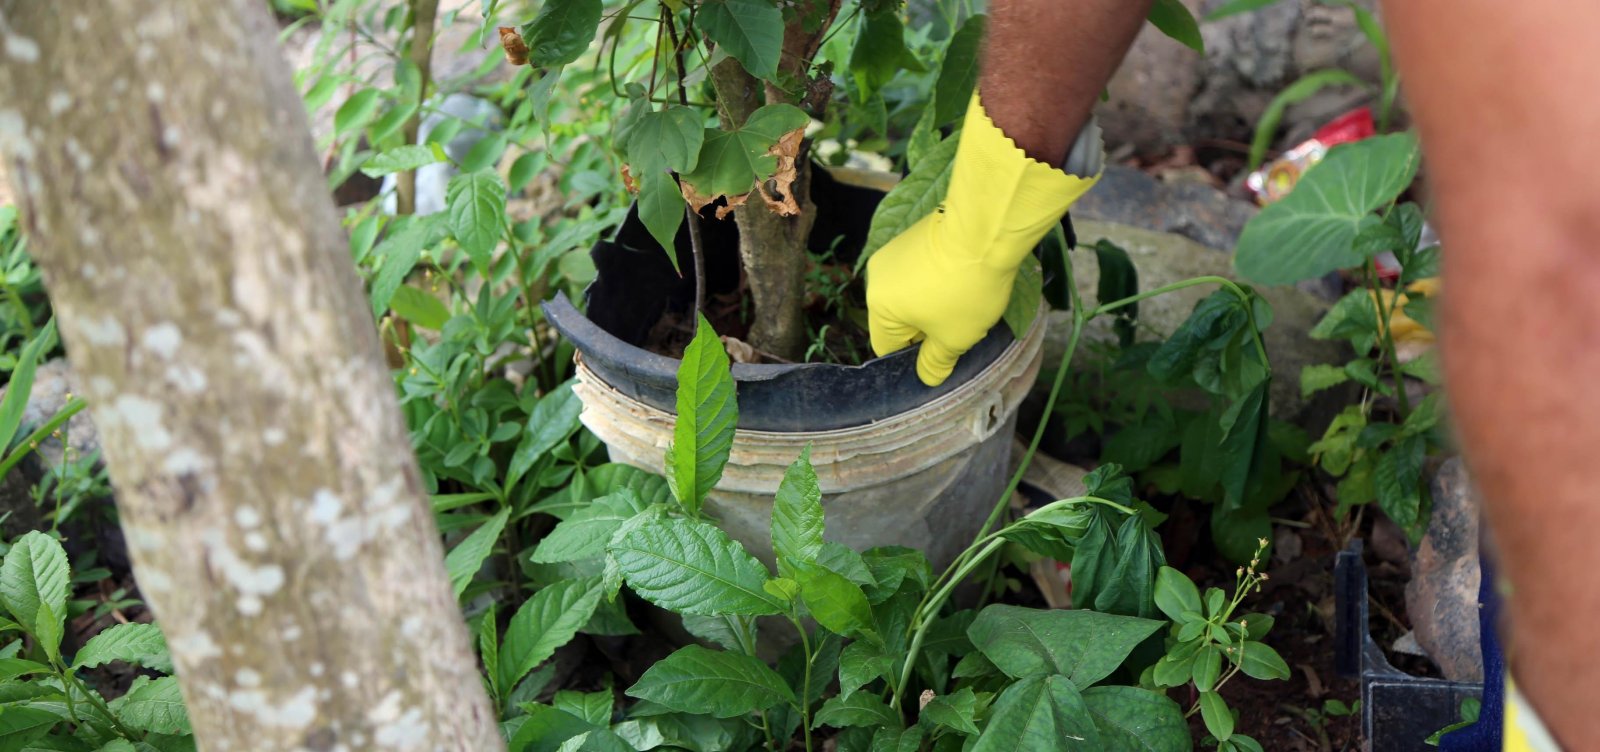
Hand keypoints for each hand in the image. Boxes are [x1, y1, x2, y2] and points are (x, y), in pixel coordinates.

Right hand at [867, 93, 1099, 385]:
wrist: (985, 228)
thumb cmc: (965, 290)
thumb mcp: (955, 338)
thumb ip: (936, 362)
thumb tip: (927, 378)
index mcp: (878, 307)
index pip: (887, 347)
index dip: (915, 357)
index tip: (943, 354)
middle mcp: (877, 276)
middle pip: (897, 317)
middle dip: (926, 326)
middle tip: (960, 327)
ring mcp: (894, 250)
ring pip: (909, 291)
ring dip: (932, 301)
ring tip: (965, 298)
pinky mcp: (913, 232)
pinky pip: (919, 268)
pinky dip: (937, 277)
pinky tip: (963, 276)